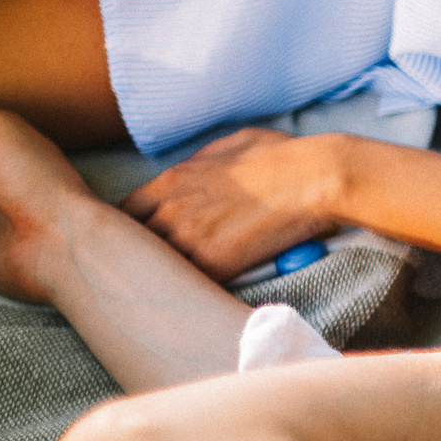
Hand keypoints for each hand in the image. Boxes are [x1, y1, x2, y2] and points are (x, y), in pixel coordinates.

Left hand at [121, 127, 339, 280]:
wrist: (315, 178)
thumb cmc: (283, 155)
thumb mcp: (230, 145)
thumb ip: (200, 164)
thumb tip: (196, 173)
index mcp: (171, 182)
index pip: (125, 214)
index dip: (134, 228)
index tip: (149, 238)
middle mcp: (171, 211)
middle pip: (133, 244)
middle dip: (145, 255)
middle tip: (162, 266)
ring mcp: (190, 239)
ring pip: (158, 268)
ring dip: (168, 276)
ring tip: (180, 287)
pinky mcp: (217, 264)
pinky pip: (191, 285)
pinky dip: (195, 290)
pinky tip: (203, 295)